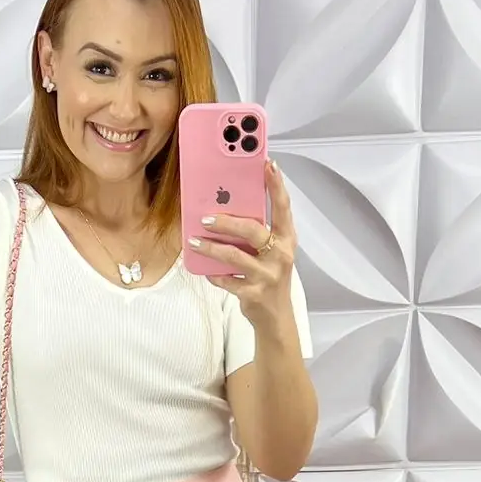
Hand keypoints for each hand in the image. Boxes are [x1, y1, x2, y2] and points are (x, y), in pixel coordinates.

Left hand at [188, 158, 296, 328]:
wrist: (275, 317)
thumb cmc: (270, 276)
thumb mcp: (271, 252)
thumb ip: (258, 233)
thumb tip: (227, 207)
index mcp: (287, 239)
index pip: (283, 208)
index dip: (277, 185)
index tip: (268, 164)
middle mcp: (280, 255)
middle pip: (253, 230)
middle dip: (227, 222)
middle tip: (205, 218)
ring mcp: (267, 275)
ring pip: (234, 255)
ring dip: (210, 247)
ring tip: (193, 241)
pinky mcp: (253, 293)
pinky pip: (226, 279)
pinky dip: (213, 274)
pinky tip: (205, 269)